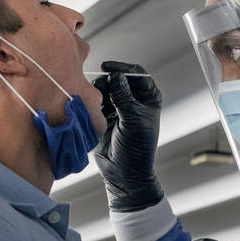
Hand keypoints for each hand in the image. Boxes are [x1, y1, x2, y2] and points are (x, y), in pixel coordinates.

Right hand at [93, 60, 162, 211]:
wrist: (123, 172)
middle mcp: (134, 99)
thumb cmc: (136, 148)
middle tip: (99, 90)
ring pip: (104, 88)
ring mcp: (118, 107)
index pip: (136, 73)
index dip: (122, 68)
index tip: (108, 68)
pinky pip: (95, 100)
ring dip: (98, 92)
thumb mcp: (132, 119)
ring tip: (96, 103)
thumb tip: (115, 75)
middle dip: (107, 81)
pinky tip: (90, 109)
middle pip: (117, 78)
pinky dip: (91, 101)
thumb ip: (123, 96)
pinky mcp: (104, 115)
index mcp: (148, 97)